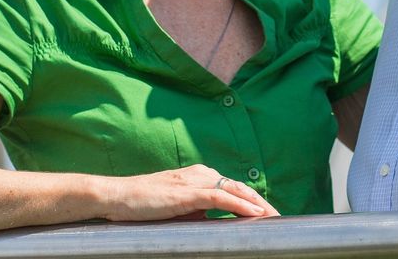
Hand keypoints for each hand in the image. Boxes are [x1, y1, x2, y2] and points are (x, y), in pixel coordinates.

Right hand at [98, 164, 279, 220]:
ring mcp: (194, 181)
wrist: (117, 196)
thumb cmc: (144, 205)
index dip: (254, 201)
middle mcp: (200, 174)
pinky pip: (220, 199)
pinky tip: (254, 213)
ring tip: (274, 218)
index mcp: (199, 176)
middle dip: (262, 203)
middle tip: (280, 219)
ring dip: (257, 205)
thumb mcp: (177, 209)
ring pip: (234, 191)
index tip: (269, 216)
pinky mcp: (186, 193)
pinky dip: (240, 205)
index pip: (234, 188)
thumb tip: (219, 224)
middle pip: (240, 187)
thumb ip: (198, 212)